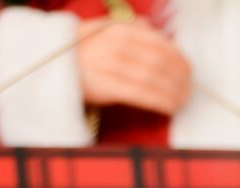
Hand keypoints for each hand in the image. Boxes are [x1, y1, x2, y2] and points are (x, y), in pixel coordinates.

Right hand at [76, 17, 190, 115]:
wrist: (50, 68)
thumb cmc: (78, 52)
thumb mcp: (100, 29)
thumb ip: (127, 28)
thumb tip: (151, 29)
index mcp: (120, 30)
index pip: (160, 43)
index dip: (179, 58)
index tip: (188, 70)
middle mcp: (118, 45)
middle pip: (161, 62)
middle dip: (180, 78)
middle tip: (190, 89)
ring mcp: (113, 65)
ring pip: (155, 79)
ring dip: (175, 92)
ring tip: (183, 101)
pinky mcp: (108, 86)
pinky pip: (143, 95)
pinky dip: (162, 102)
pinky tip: (171, 108)